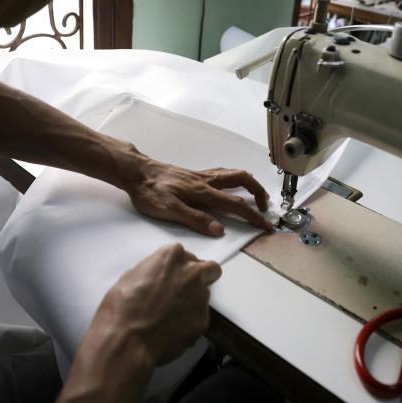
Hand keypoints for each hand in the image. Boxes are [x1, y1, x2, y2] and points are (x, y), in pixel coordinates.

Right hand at [47, 244, 221, 402]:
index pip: (188, 255)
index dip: (181, 268)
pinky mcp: (202, 321)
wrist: (126, 342)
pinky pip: (200, 318)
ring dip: (193, 301)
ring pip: (204, 295)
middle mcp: (191, 273)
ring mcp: (200, 297)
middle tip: (183, 290)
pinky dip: (190, 322)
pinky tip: (171, 328)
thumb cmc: (122, 310)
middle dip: (201, 277)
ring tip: (170, 315)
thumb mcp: (130, 277)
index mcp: (172, 256)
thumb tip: (156, 277)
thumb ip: (152, 271)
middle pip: (210, 270)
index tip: (174, 276)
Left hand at [123, 157, 271, 236]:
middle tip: (264, 207)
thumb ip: (195, 219)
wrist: (136, 172)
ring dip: (249, 183)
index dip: (253, 216)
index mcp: (203, 192)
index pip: (236, 204)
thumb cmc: (150, 191)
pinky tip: (231, 185)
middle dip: (258, 192)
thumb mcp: (169, 210)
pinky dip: (235, 178)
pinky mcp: (194, 174)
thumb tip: (219, 230)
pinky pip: (222, 173)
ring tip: (256, 195)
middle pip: (242, 180)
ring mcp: (201, 176)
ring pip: (233, 174)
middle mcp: (206, 181)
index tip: (265, 225)